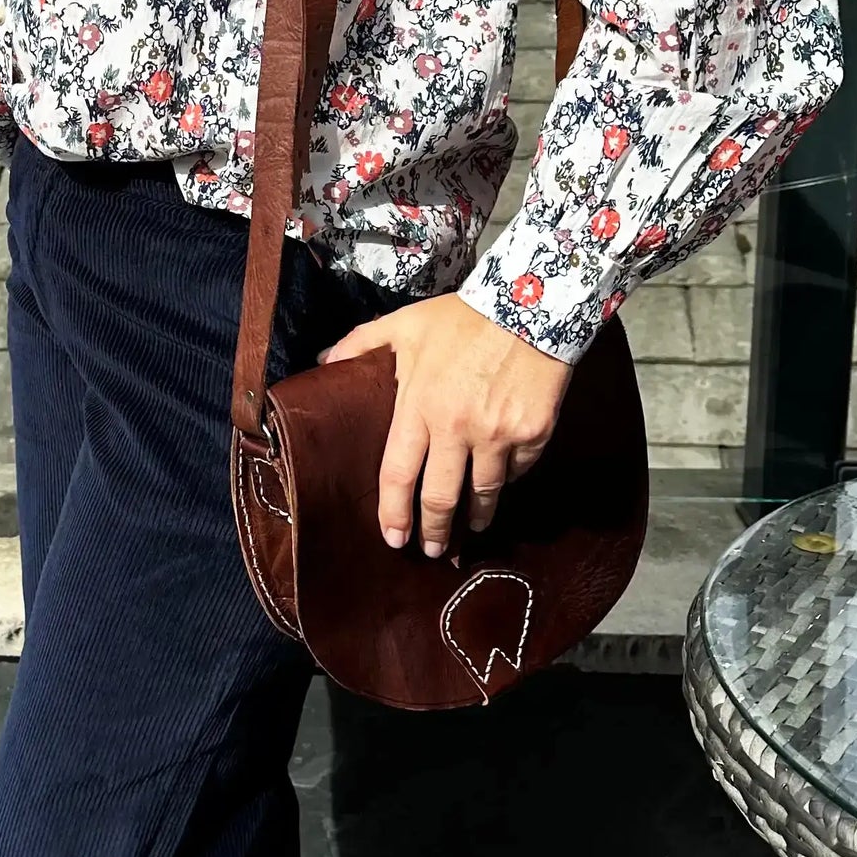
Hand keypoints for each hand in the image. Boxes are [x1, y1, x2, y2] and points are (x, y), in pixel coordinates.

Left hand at [320, 293, 572, 558]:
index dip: (393, 512)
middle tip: (432, 551)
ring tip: (472, 528)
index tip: (393, 538)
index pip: (398, 474)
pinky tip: (503, 482)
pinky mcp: (532, 434)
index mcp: (418, 406)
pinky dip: (509, 479)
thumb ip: (361, 343)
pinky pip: (518, 471)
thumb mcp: (405, 324)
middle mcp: (456, 428)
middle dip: (434, 531)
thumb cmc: (462, 319)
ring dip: (476, 517)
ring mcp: (497, 435)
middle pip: (441, 497)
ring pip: (484, 493)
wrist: (530, 305)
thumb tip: (324, 361)